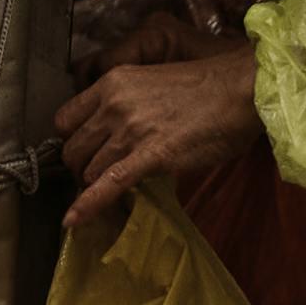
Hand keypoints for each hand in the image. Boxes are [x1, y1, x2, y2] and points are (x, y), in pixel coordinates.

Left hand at [55, 34, 267, 228]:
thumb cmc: (206, 87)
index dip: (72, 140)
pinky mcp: (151, 155)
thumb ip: (127, 104)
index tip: (85, 151)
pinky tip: (74, 222)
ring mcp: (131, 130)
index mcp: (113, 82)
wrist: (240, 90)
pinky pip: (109, 185)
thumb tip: (114, 134)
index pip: (64, 119)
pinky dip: (88, 206)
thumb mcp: (152, 82)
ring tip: (110, 191)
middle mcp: (114, 104)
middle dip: (81, 168)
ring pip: (89, 170)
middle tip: (99, 176)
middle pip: (72, 149)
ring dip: (95, 185)